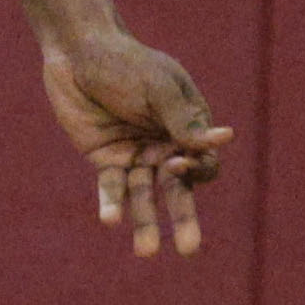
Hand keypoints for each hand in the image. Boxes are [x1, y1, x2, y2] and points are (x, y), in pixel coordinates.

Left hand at [42, 28, 231, 256]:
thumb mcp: (158, 87)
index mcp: (188, 126)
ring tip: (145, 253)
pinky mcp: (106, 159)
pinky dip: (112, 203)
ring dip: (145, 223)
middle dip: (184, 220)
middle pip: (178, 190)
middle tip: (189, 250)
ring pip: (145, 196)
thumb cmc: (126, 62)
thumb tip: (226, 139)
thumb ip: (182, 119)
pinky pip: (112, 187)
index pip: (203, 163)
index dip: (196, 170)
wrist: (78, 51)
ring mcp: (136, 154)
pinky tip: (110, 220)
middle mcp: (165, 145)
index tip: (177, 162)